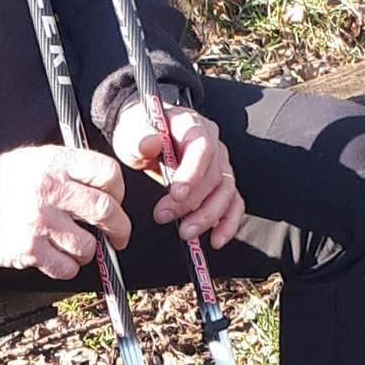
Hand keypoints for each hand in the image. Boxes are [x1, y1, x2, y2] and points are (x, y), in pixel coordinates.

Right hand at [0, 140, 130, 279]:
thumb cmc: (5, 181)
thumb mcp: (38, 158)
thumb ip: (72, 168)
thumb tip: (108, 188)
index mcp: (57, 163)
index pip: (108, 173)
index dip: (119, 191)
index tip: (116, 201)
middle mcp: (51, 190)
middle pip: (106, 211)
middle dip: (119, 229)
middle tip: (118, 236)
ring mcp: (41, 221)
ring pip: (88, 246)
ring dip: (87, 251)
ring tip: (75, 246)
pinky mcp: (29, 249)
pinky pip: (66, 268)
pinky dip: (67, 267)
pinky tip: (57, 257)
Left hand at [110, 98, 243, 248]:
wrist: (144, 138)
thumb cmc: (141, 133)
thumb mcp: (131, 131)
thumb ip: (139, 138)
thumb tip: (150, 144)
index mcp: (192, 125)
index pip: (202, 147)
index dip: (193, 172)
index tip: (176, 193)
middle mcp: (213, 143)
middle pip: (213, 175)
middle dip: (190, 202)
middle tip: (164, 215)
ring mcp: (220, 165)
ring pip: (226, 193)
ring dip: (208, 217)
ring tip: (186, 232)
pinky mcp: (221, 185)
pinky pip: (233, 204)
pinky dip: (227, 224)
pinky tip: (216, 239)